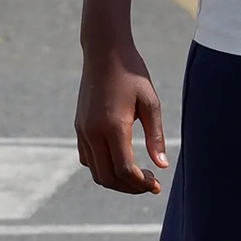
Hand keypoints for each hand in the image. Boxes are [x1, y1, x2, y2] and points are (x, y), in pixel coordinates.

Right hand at [75, 41, 167, 194]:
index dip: (140, 183)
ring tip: (138, 177)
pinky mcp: (79, 128)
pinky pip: (88, 159)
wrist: (104, 54)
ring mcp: (82, 132)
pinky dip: (103, 168)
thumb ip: (155, 135)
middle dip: (129, 187)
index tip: (156, 185)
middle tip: (150, 185)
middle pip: (107, 176)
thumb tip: (161, 166)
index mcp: (113, 127)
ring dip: (115, 180)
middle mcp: (92, 133)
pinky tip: (122, 162)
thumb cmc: (133, 75)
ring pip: (95, 171)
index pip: (123, 169)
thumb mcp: (151, 102)